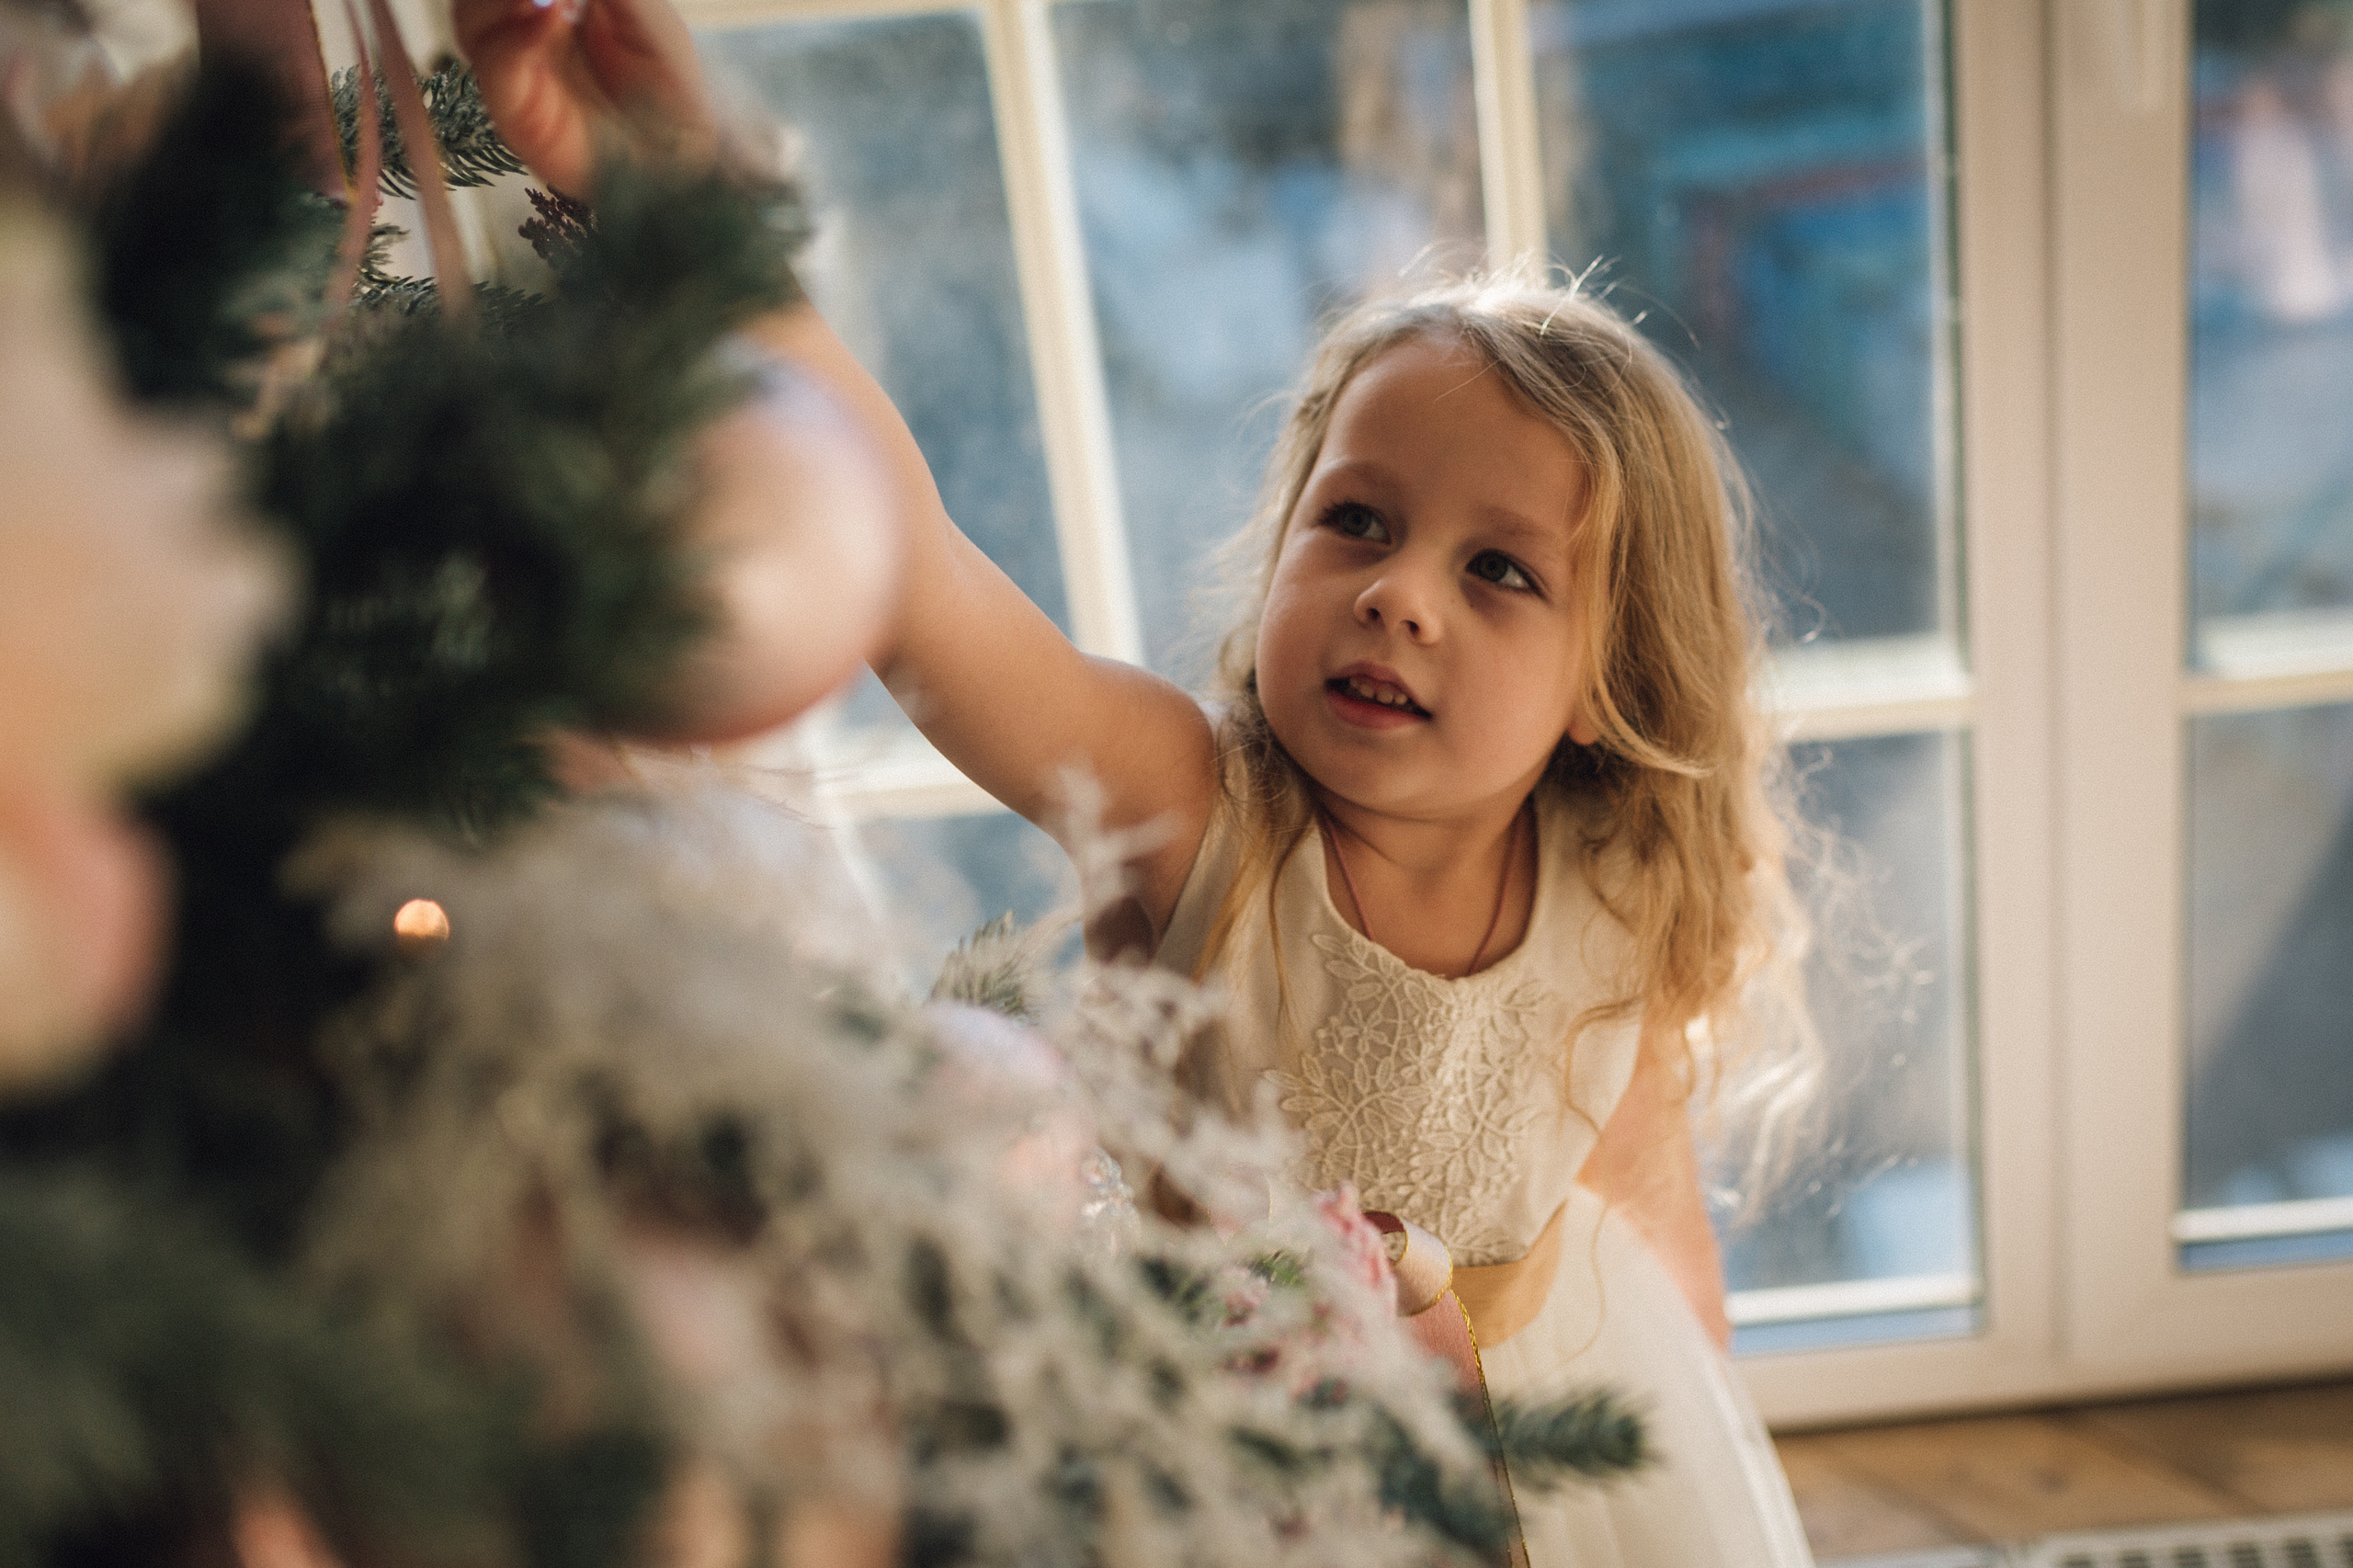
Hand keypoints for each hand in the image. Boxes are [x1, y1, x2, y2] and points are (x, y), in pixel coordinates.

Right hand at [453, 0, 714, 195]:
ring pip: (470, 18)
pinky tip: (553, 20)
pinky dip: (517, 36)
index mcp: (553, 2)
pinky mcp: (515, 111)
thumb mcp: (646, 11)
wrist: (687, 157)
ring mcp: (515, 70)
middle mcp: (523, 30)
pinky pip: (495, 64)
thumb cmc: (673, 87)